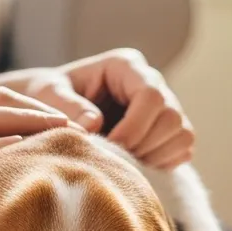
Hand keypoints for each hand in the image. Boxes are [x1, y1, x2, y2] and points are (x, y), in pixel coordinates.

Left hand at [0, 49, 194, 168]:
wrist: (55, 109)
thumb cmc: (50, 96)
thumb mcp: (49, 94)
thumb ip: (68, 106)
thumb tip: (93, 124)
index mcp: (126, 65)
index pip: (151, 94)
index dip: (134, 126)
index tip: (109, 145)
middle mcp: (151, 82)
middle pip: (172, 117)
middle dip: (144, 144)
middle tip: (114, 157)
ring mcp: (165, 106)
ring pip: (182, 135)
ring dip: (154, 156)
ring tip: (121, 161)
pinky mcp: (168, 132)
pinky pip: (182, 151)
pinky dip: (162, 164)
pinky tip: (133, 165)